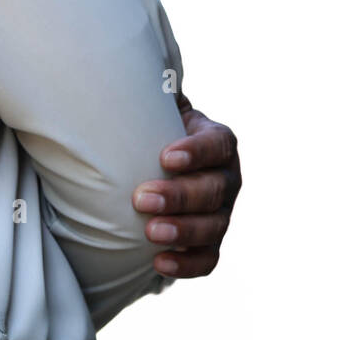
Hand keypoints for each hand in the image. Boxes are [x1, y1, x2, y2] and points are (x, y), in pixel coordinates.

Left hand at [132, 96, 241, 277]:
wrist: (154, 174)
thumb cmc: (148, 138)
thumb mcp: (152, 114)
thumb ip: (143, 98)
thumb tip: (111, 73)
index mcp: (217, 143)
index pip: (217, 145)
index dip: (196, 152)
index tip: (165, 157)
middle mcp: (227, 179)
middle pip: (214, 190)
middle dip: (179, 196)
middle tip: (141, 198)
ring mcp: (222, 215)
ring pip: (214, 227)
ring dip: (183, 231)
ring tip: (149, 232)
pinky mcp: (210, 244)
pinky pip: (207, 260)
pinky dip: (187, 266)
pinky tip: (159, 264)